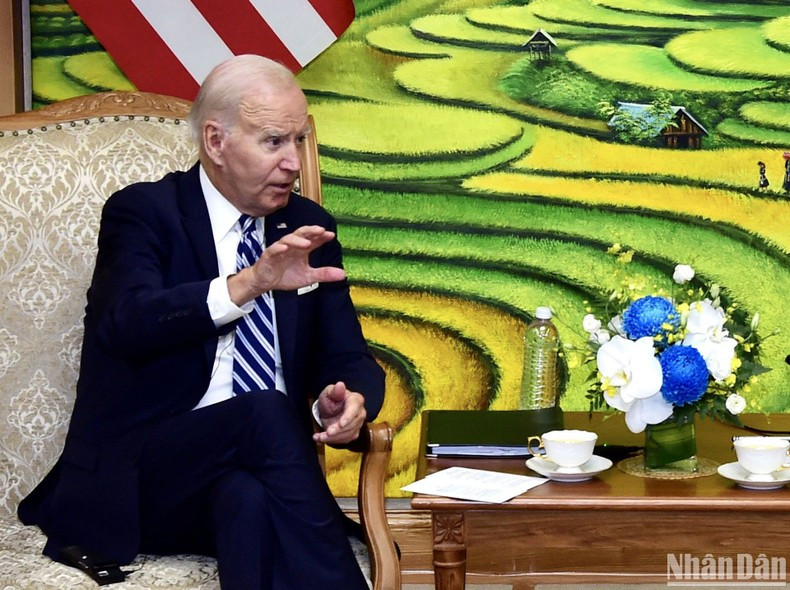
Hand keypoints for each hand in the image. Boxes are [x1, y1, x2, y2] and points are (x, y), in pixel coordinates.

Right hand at [228, 225, 344, 304]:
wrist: (266, 282)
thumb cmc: (286, 276)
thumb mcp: (309, 277)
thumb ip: (324, 274)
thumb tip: (343, 274)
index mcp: (302, 249)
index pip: (314, 240)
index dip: (322, 237)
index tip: (331, 235)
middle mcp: (292, 246)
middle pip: (302, 234)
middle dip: (311, 231)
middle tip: (321, 230)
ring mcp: (280, 249)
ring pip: (288, 240)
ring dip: (297, 240)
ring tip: (307, 242)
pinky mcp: (269, 255)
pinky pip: (273, 250)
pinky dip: (279, 248)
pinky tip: (284, 248)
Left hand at [313, 381, 366, 444]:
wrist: (331, 410)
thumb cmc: (331, 399)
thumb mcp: (329, 392)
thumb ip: (335, 391)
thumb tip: (340, 385)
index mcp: (356, 400)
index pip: (354, 409)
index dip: (348, 417)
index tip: (340, 424)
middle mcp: (360, 413)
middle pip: (351, 424)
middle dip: (338, 431)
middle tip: (325, 433)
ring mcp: (358, 424)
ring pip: (348, 434)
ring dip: (333, 438)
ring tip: (318, 437)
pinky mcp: (353, 433)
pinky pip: (344, 440)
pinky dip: (332, 441)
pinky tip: (320, 438)